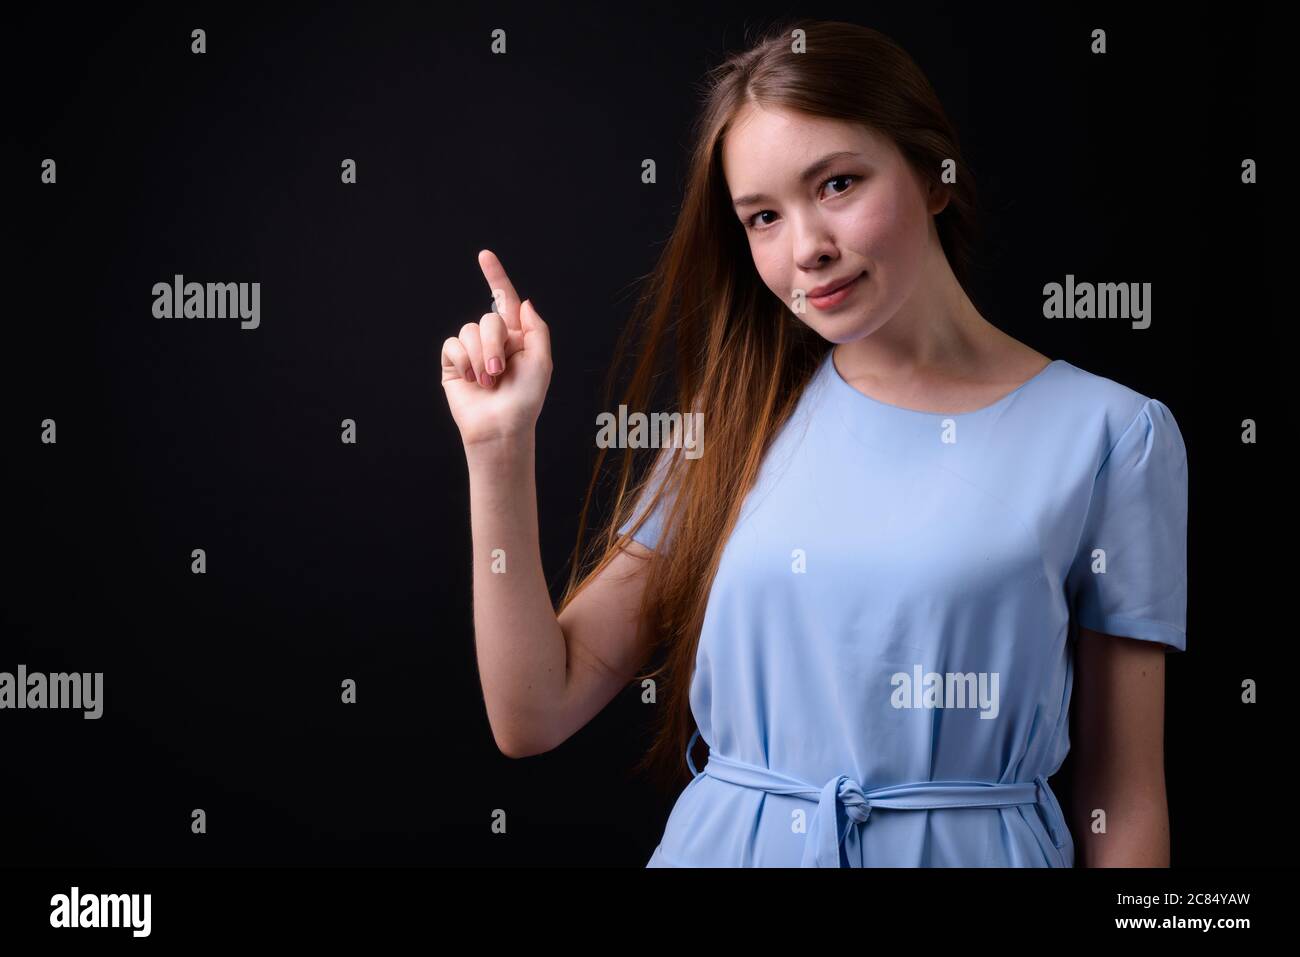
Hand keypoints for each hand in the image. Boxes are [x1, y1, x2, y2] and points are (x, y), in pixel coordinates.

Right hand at [441, 249, 552, 447]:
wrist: (502, 426)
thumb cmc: (525, 399)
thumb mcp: (542, 360)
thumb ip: (535, 327)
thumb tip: (521, 301)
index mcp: (516, 337)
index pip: (503, 300)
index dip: (495, 276)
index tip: (484, 255)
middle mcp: (493, 341)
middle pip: (487, 319)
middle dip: (494, 344)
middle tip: (499, 372)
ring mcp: (472, 352)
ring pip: (469, 331)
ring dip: (480, 358)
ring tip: (487, 382)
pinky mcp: (453, 363)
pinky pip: (452, 344)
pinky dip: (464, 361)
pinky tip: (472, 381)